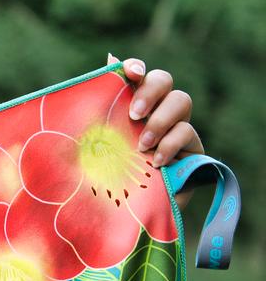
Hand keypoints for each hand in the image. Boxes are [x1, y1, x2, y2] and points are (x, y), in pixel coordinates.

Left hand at [109, 54, 203, 207]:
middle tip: (133, 114)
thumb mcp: (89, 147)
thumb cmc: (100, 178)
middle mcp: (154, 111)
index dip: (136, 67)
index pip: (137, 74)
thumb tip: (104, 64)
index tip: (130, 72)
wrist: (122, 216)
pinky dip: (171, 145)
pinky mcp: (192, 150)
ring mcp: (175, 128)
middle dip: (150, 91)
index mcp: (127, 104)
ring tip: (141, 145)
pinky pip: (188, 133)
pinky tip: (156, 162)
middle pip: (163, 79)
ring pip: (181, 101)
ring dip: (160, 120)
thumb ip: (94, 111)